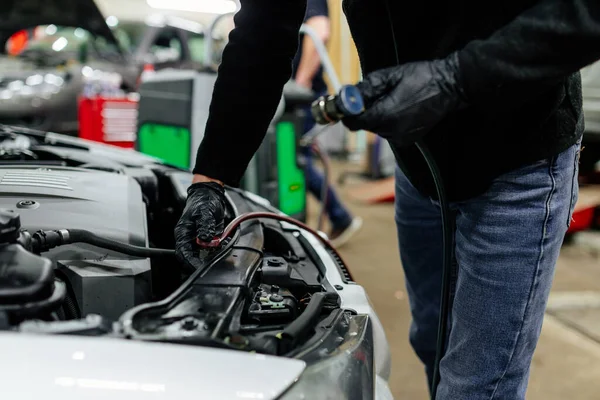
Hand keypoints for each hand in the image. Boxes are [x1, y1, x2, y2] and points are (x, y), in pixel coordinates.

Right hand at [174, 181, 225, 270]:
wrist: (210, 195)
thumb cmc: (202, 201)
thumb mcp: (204, 212)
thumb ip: (205, 226)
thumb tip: (205, 239)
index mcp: (183, 233)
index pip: (183, 253)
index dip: (190, 262)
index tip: (199, 268)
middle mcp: (190, 239)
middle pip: (192, 257)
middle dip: (202, 262)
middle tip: (213, 265)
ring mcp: (200, 240)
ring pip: (204, 255)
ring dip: (213, 256)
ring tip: (221, 252)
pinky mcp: (209, 239)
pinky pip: (213, 248)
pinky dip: (219, 249)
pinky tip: (224, 244)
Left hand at [342, 52, 467, 145]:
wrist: (450, 87)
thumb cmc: (421, 77)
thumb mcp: (390, 76)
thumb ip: (367, 87)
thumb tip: (348, 95)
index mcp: (385, 115)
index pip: (355, 123)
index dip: (347, 115)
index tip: (346, 106)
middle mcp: (391, 131)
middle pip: (366, 126)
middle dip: (365, 112)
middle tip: (372, 96)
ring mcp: (401, 137)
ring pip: (378, 129)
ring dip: (378, 117)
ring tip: (391, 100)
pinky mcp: (409, 139)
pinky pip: (390, 132)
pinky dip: (389, 122)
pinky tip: (400, 109)